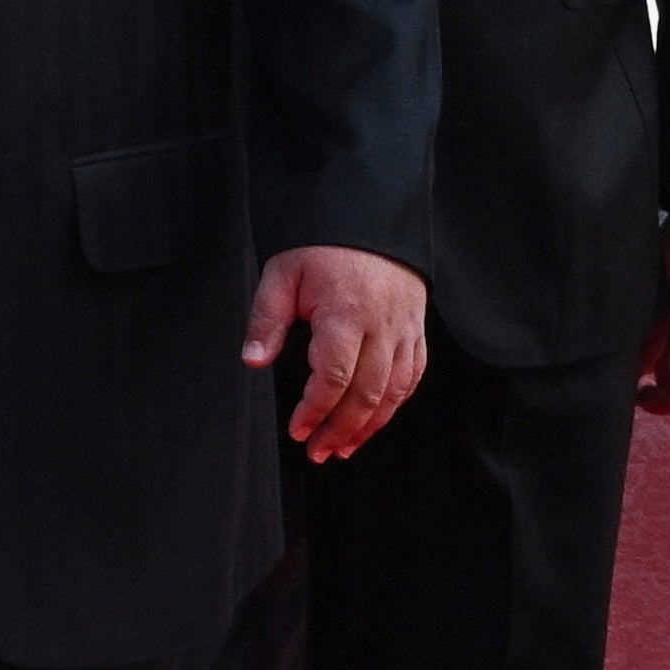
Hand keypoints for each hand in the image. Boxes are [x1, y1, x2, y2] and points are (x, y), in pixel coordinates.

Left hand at [243, 246, 428, 459]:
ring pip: (394, 391)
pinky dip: (394, 405)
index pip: (334, 376)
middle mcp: (381, 326)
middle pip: (367, 393)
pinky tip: (374, 421)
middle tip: (317, 452)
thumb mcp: (282, 273)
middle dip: (341, 430)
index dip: (315, 410)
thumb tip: (253, 361)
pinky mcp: (416, 330)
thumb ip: (267, 320)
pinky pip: (412, 376)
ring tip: (343, 448)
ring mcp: (404, 329)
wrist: (369, 216)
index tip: (297, 430)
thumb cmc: (322, 244)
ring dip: (369, 426)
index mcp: (346, 313)